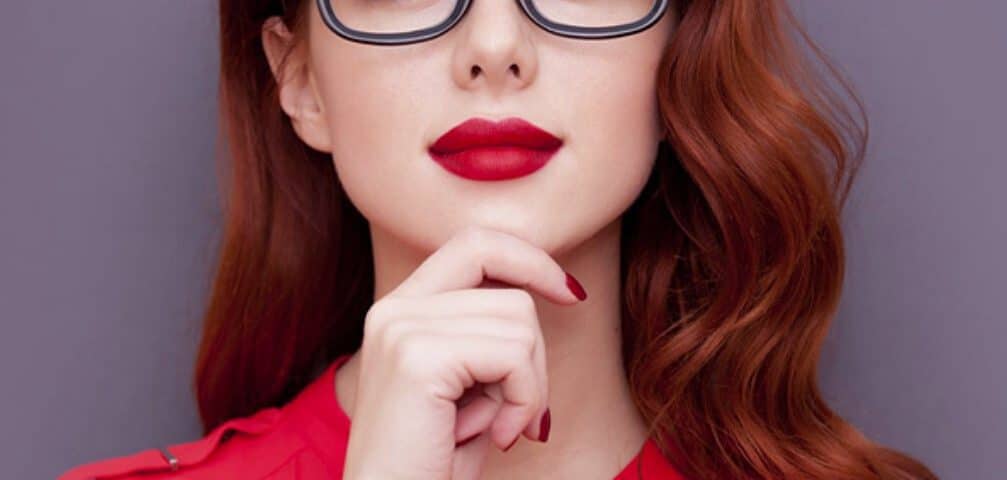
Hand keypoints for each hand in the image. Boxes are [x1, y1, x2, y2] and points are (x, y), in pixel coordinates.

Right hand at [341, 226, 586, 479]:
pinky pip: (514, 356)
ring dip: (530, 388)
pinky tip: (500, 437)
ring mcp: (402, 328)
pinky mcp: (419, 357)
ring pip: (520, 322)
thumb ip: (489, 336)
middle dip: (536, 354)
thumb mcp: (468, 388)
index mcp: (400, 309)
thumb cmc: (434, 463)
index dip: (530, 260)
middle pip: (509, 291)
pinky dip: (525, 401)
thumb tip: (559, 290)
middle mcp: (394, 310)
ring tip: (503, 429)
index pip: (475, 245)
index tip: (572, 295)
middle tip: (526, 412)